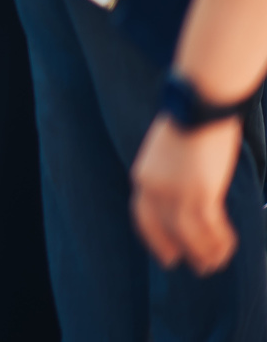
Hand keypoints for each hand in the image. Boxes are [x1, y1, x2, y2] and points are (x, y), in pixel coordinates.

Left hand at [135, 114, 247, 273]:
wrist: (199, 104)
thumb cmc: (188, 123)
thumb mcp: (166, 153)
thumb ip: (168, 176)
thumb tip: (183, 196)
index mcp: (142, 176)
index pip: (143, 217)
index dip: (155, 239)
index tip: (167, 254)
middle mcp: (154, 188)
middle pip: (167, 231)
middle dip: (183, 251)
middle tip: (200, 267)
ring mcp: (177, 192)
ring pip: (190, 235)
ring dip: (206, 252)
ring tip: (217, 262)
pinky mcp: (202, 193)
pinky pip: (210, 227)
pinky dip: (220, 240)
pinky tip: (229, 246)